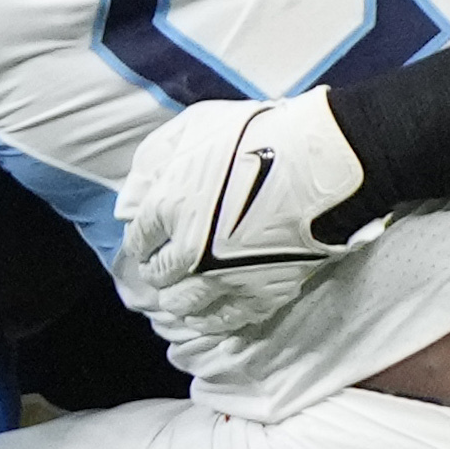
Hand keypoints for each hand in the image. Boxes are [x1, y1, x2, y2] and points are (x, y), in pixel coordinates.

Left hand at [113, 91, 378, 344]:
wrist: (319, 163)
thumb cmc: (258, 136)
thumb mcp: (193, 127)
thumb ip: (153, 161)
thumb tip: (130, 199)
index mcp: (167, 207)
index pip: (140, 238)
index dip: (142, 241)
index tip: (148, 243)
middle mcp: (187, 251)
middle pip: (159, 275)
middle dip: (158, 271)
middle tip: (165, 268)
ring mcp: (223, 278)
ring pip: (185, 306)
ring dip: (179, 300)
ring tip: (182, 296)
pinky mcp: (259, 295)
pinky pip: (226, 321)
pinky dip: (211, 321)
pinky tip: (207, 317)